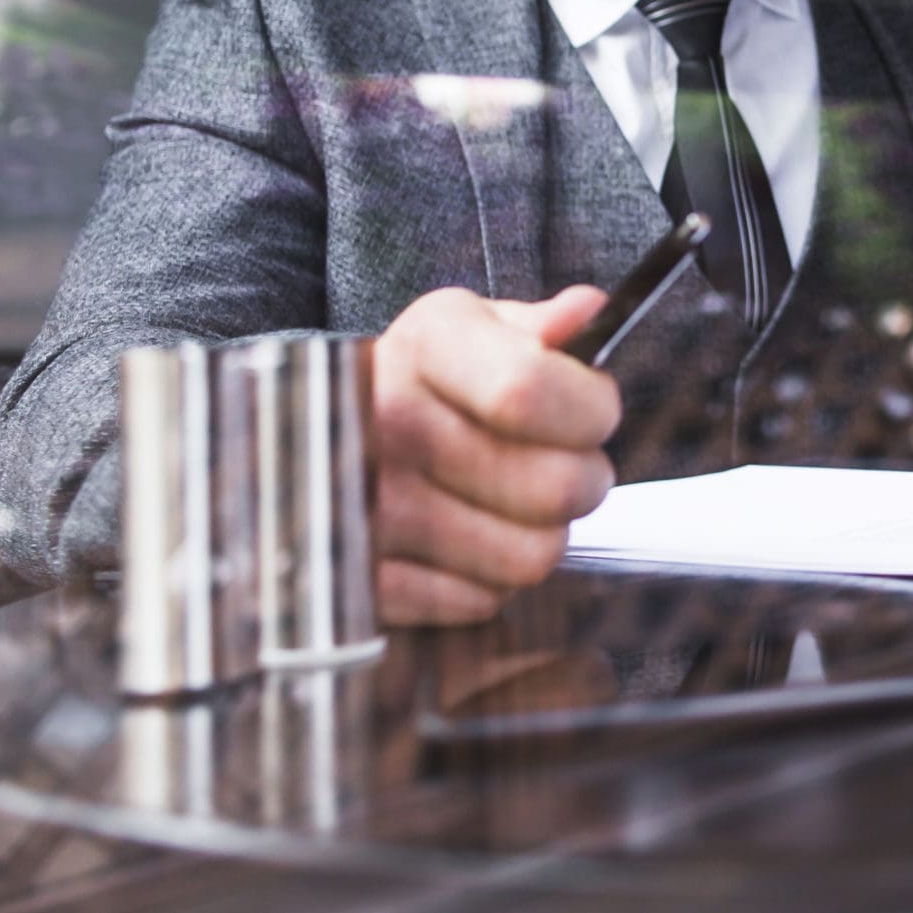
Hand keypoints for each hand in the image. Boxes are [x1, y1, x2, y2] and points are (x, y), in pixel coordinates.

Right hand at [369, 285, 620, 625]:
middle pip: (552, 487)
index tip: (594, 414)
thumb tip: (587, 312)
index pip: (530, 391)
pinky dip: (487, 580)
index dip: (590, 412)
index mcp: (424, 344)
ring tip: (510, 503)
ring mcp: (362, 507)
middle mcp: (381, 421)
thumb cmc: (428, 380)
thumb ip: (543, 327)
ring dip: (538, 536)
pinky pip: (478, 601)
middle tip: (560, 467)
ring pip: (528, 556)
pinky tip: (465, 540)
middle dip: (582, 480)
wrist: (318, 436)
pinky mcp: (359, 580)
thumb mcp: (479, 330)